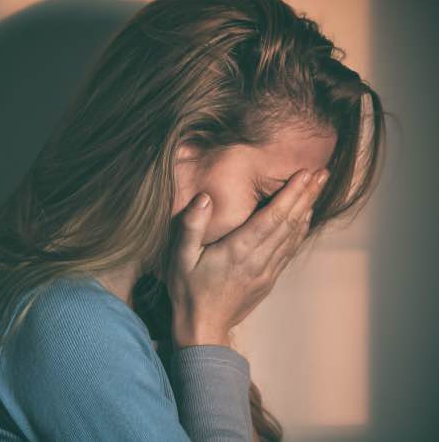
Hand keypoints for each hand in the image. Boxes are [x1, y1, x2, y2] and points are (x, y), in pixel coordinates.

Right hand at [167, 167, 329, 348]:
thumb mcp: (180, 258)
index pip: (272, 217)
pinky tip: (305, 218)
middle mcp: (258, 260)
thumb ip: (191, 226)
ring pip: (293, 235)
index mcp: (238, 251)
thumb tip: (204, 198)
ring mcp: (267, 271)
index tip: (305, 174)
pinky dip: (300, 230)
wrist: (203, 329)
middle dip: (307, 195)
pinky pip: (289, 250)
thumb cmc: (188, 291)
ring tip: (318, 188)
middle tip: (322, 173)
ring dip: (307, 209)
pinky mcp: (268, 279)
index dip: (291, 194)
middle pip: (289, 222)